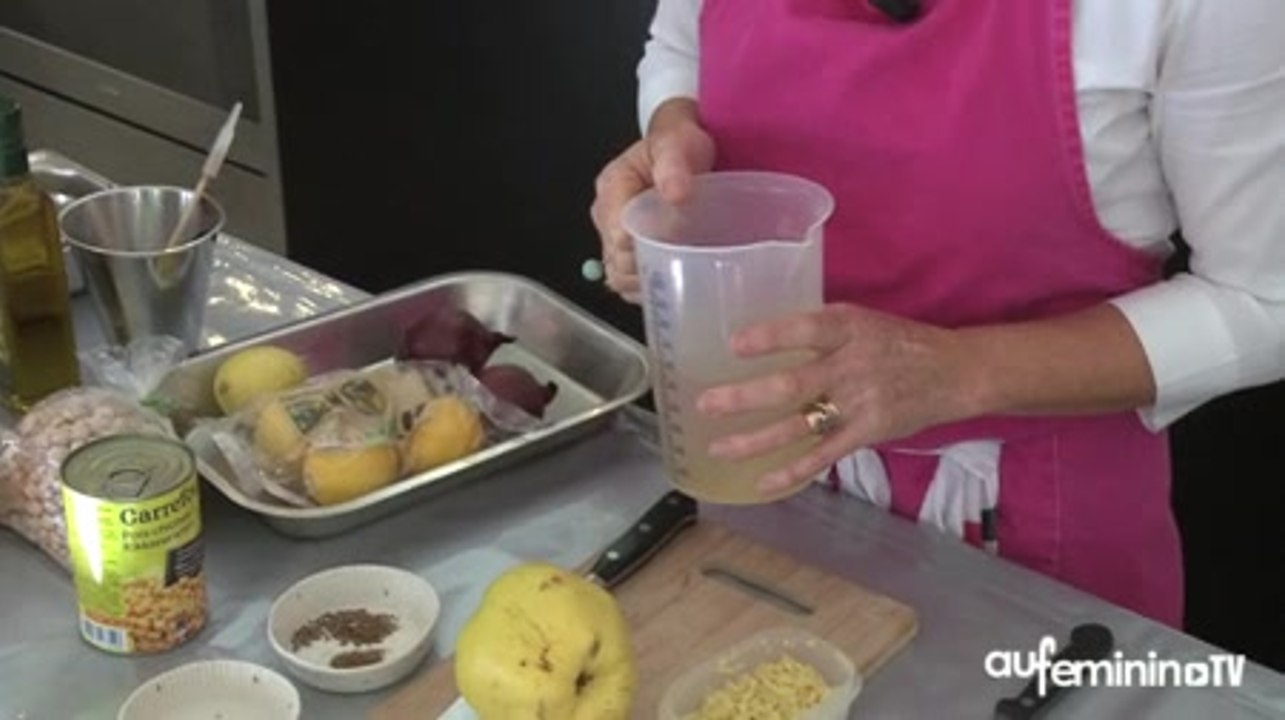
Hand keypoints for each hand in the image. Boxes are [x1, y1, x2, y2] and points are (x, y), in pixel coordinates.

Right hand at [590, 99, 714, 302]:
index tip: (674, 253)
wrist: (683, 147)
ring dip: (646, 286)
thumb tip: (675, 194)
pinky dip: (649, 289)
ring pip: (619, 277)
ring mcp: (615, 237)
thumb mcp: (677, 145)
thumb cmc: (678, 144)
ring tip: (678, 281)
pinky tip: (672, 285)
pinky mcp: (627, 251)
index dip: (644, 251)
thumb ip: (673, 166)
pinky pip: (629, 282)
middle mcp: (607, 216)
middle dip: (646, 272)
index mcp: (612, 188)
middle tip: (682, 272)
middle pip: (616, 262)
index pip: (618, 235)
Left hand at [695, 304, 975, 495]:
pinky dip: (792, 472)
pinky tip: (761, 482)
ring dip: (755, 440)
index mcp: (848, 329)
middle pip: (792, 385)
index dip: (770, 337)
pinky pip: (823, 456)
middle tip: (705, 404)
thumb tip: (761, 337)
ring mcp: (859, 404)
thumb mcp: (861, 321)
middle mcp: (851, 366)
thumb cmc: (898, 342)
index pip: (806, 330)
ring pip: (799, 426)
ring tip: (718, 448)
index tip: (734, 344)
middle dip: (745, 398)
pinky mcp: (867, 433)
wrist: (955, 372)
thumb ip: (818, 331)